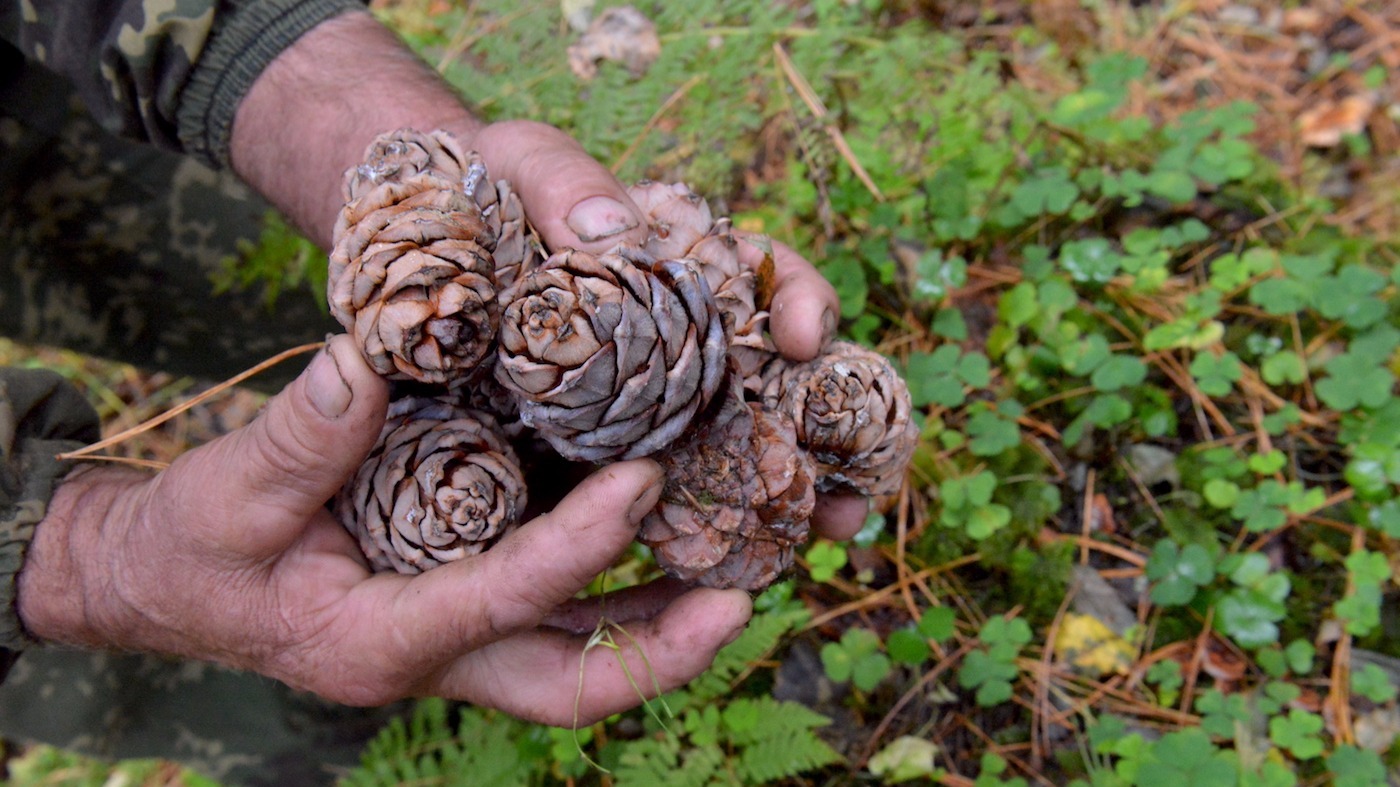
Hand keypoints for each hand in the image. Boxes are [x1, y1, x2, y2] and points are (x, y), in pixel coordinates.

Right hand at [16, 336, 749, 722]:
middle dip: (660, 654)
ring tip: (742, 567)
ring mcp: (456, 643)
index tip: (645, 483)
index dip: (578, 548)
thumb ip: (298, 440)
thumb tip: (362, 363)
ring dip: (661, 627)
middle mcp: (433, 659)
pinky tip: (669, 533)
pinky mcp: (465, 610)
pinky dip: (619, 588)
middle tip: (743, 598)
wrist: (169, 580)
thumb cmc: (195, 545)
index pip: (501, 601)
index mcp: (375, 640)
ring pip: (578, 657)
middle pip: (568, 686)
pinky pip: (560, 617)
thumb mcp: (226, 493)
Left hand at [229, 10, 867, 537]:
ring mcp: (641, 408)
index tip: (798, 332)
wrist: (409, 259)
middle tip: (852, 491)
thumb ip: (560, 182)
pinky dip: (694, 538)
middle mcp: (678, 341)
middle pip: (771, 386)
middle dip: (821, 441)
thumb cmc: (479, 196)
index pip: (763, 276)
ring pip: (727, 459)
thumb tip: (612, 230)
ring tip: (815, 543)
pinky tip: (720, 580)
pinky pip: (656, 506)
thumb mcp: (518, 166)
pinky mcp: (594, 463)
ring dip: (780, 504)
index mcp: (681, 264)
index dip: (796, 299)